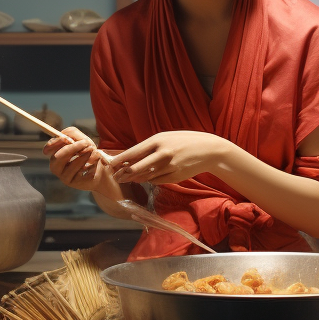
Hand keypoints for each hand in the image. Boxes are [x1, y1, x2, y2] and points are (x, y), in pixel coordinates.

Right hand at [42, 127, 114, 195]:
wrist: (100, 170)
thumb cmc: (88, 153)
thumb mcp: (82, 140)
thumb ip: (73, 134)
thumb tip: (66, 137)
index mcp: (55, 155)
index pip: (48, 149)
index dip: (55, 143)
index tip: (66, 138)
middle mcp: (56, 167)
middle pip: (58, 157)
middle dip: (72, 148)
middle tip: (86, 142)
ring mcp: (64, 177)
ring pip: (72, 165)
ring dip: (85, 156)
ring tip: (94, 151)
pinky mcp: (75, 184)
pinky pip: (83, 173)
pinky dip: (91, 165)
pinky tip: (94, 165)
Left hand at [107, 131, 227, 185]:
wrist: (208, 150)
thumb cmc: (184, 141)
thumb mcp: (166, 138)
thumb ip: (150, 147)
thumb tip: (132, 157)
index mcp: (158, 140)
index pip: (134, 152)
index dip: (120, 159)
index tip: (110, 164)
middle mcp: (162, 154)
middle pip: (137, 167)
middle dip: (124, 173)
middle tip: (116, 177)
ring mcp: (169, 166)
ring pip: (146, 176)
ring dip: (135, 178)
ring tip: (127, 178)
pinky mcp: (175, 177)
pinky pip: (157, 181)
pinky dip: (150, 180)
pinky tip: (146, 178)